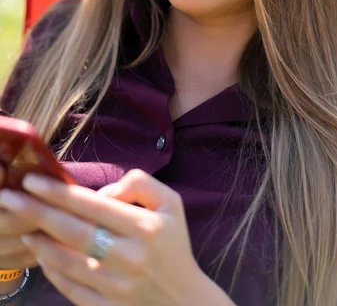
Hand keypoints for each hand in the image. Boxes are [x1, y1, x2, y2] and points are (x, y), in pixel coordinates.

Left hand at [0, 169, 204, 305]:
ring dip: (39, 241)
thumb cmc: (172, 243)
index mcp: (144, 228)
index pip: (93, 205)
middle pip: (73, 232)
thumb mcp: (170, 203)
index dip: (59, 192)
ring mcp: (116, 286)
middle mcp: (129, 257)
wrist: (183, 300)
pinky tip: (40, 252)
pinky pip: (71, 288)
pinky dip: (51, 270)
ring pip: (67, 262)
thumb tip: (104, 192)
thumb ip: (141, 184)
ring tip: (19, 224)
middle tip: (9, 198)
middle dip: (37, 212)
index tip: (32, 180)